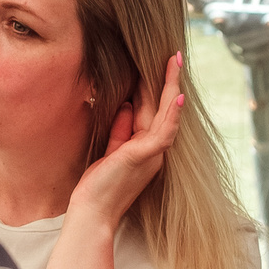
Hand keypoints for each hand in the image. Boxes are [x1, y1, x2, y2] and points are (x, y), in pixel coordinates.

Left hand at [69, 51, 182, 233]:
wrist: (92, 213)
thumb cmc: (98, 186)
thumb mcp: (110, 151)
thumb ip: (121, 130)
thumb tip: (128, 105)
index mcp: (146, 147)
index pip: (154, 112)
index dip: (157, 89)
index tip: (157, 67)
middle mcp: (154, 149)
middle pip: (163, 108)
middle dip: (168, 81)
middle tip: (173, 55)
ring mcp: (152, 153)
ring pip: (167, 114)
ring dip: (171, 87)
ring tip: (174, 62)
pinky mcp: (144, 156)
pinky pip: (163, 131)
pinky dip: (172, 114)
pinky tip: (176, 96)